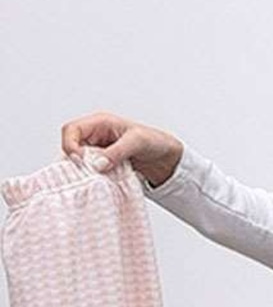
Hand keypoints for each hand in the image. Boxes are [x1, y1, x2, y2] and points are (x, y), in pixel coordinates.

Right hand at [61, 112, 182, 186]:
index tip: (80, 161)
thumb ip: (116, 152)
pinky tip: (106, 184)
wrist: (168, 158)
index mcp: (99, 123)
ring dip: (87, 172)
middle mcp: (96, 136)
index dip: (70, 145)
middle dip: (77, 162)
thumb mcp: (137, 142)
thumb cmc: (155, 141)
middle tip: (89, 175)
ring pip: (81, 162)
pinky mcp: (106, 166)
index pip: (71, 130)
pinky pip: (93, 173)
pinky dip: (96, 179)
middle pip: (71, 147)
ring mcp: (99, 152)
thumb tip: (98, 164)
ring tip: (100, 179)